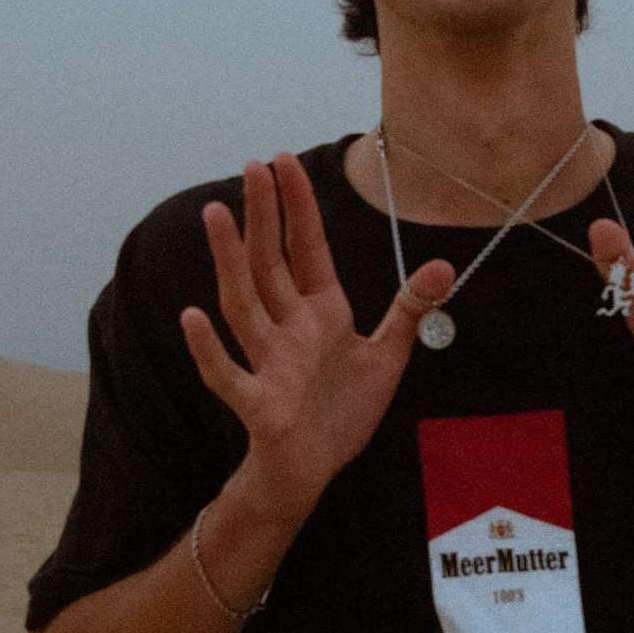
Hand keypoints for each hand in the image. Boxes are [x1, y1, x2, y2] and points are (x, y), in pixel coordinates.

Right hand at [180, 152, 453, 526]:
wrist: (315, 471)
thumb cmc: (340, 412)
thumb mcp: (386, 356)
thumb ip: (408, 310)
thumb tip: (444, 264)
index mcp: (319, 312)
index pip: (306, 248)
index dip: (296, 205)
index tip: (282, 160)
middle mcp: (288, 329)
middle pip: (269, 262)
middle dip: (262, 214)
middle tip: (251, 165)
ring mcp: (269, 364)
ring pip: (242, 304)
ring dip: (228, 261)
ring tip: (214, 215)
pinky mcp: (259, 405)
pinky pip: (228, 376)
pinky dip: (209, 349)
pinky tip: (189, 317)